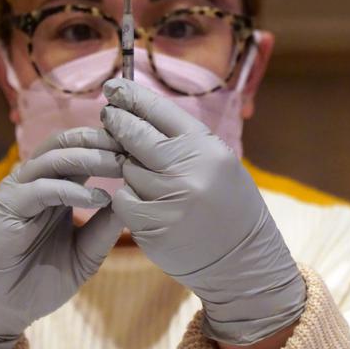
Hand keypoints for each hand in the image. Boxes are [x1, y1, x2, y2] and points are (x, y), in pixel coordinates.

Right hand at [0, 128, 124, 348]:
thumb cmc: (39, 281)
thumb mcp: (85, 254)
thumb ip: (104, 229)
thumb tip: (133, 202)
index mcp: (56, 186)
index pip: (84, 150)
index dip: (112, 145)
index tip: (145, 149)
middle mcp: (36, 180)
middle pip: (70, 142)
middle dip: (103, 140)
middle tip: (135, 145)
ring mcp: (19, 190)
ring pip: (55, 156)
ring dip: (90, 156)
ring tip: (120, 163)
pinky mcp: (7, 206)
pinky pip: (41, 187)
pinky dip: (71, 189)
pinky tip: (96, 198)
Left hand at [101, 78, 305, 344]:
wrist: (242, 261)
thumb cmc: (229, 206)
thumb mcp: (218, 163)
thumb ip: (184, 141)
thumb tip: (141, 112)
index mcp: (206, 149)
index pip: (160, 111)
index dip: (133, 96)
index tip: (114, 87)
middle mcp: (187, 171)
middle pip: (135, 135)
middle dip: (116, 122)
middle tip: (107, 114)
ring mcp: (168, 199)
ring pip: (127, 169)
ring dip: (127, 166)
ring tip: (140, 170)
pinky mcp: (151, 226)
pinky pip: (123, 199)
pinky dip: (126, 197)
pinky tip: (141, 200)